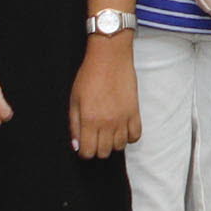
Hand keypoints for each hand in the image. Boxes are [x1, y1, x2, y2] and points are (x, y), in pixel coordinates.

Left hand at [71, 34, 141, 157]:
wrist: (110, 58)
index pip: (88, 152)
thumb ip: (74, 125)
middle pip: (104, 152)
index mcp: (89, 120)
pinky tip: (122, 129)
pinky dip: (129, 137)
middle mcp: (107, 123)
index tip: (84, 144)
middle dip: (97, 148)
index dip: (84, 151)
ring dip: (112, 143)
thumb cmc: (89, 76)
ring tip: (108, 132)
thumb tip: (77, 145)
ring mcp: (123, 119)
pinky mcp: (135, 113)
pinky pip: (135, 136)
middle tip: (95, 137)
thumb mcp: (74, 100)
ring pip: (119, 147)